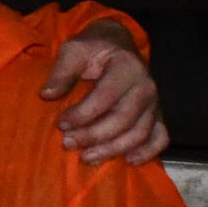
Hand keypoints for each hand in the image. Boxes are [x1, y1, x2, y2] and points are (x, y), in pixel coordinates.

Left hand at [43, 22, 167, 166]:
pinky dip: (147, 152)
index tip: (60, 124)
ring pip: (139, 133)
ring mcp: (155, 103)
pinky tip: (128, 161)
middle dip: (94, 136)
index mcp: (127, 67)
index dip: (82, 114)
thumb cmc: (94, 50)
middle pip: (122, 119)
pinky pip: (161, 138)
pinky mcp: (158, 115)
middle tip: (68, 143)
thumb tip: (47, 95)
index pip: (105, 96)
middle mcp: (145, 86)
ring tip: (86, 158)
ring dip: (113, 149)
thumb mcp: (75, 50)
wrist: (118, 45)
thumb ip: (62, 71)